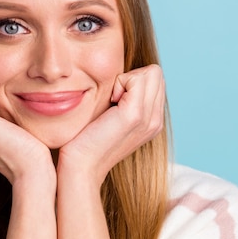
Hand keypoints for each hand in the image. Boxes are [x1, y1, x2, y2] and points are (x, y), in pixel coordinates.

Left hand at [59, 64, 165, 185]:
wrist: (81, 165)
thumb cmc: (87, 139)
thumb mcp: (112, 118)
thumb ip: (124, 100)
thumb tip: (122, 78)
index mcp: (153, 121)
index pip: (155, 79)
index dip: (134, 80)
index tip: (115, 98)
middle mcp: (156, 120)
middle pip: (156, 73)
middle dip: (132, 77)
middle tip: (113, 98)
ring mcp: (149, 118)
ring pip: (150, 73)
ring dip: (126, 79)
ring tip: (111, 100)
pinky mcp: (135, 115)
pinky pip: (136, 78)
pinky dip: (120, 82)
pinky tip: (109, 101)